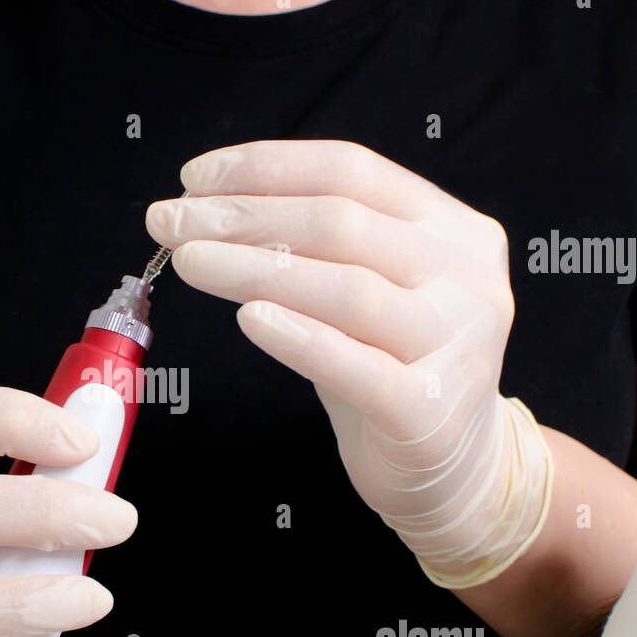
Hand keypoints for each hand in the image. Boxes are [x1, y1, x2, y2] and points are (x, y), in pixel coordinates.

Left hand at [145, 140, 550, 587]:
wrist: (453, 469)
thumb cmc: (391, 367)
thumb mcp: (362, 290)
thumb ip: (310, 247)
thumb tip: (206, 210)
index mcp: (451, 228)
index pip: (352, 170)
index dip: (266, 168)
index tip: (194, 179)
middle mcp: (465, 277)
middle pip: (341, 223)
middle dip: (244, 216)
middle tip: (170, 222)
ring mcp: (457, 344)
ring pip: (346, 289)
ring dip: (253, 268)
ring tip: (189, 262)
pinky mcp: (431, 411)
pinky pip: (356, 367)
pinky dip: (298, 338)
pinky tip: (248, 319)